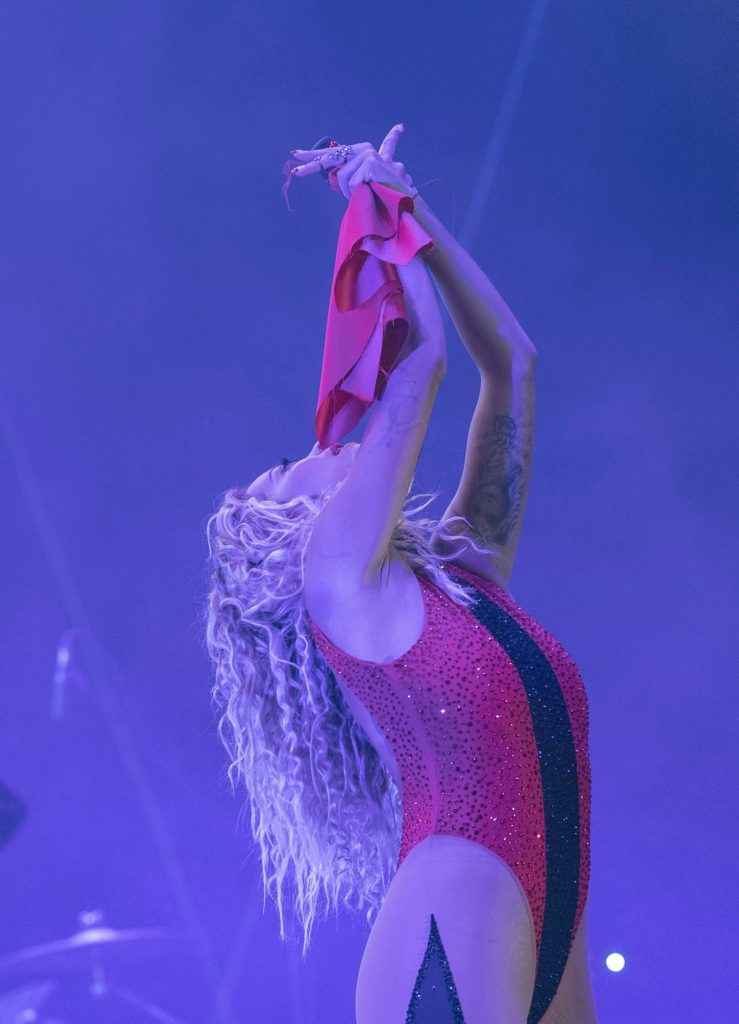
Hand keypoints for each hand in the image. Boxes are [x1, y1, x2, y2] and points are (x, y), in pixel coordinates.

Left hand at [288, 123, 417, 200]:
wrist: (405, 200)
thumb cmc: (386, 195)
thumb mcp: (363, 185)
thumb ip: (348, 178)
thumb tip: (331, 176)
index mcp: (361, 152)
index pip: (333, 154)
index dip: (314, 156)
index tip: (295, 155)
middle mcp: (364, 150)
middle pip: (330, 159)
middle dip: (310, 166)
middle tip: (294, 171)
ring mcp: (367, 155)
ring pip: (342, 178)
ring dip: (349, 193)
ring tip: (365, 194)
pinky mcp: (369, 164)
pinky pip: (352, 184)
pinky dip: (357, 193)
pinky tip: (371, 192)